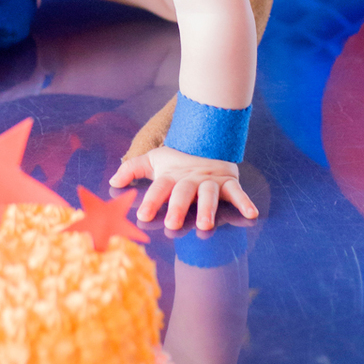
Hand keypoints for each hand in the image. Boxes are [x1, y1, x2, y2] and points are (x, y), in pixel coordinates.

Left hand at [110, 145, 257, 231]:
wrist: (207, 140)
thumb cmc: (177, 158)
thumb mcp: (153, 160)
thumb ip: (132, 169)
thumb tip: (112, 181)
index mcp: (172, 175)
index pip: (160, 187)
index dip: (152, 200)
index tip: (144, 215)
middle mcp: (190, 179)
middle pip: (184, 192)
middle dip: (178, 207)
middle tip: (173, 223)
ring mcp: (210, 181)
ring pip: (209, 194)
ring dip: (208, 208)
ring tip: (205, 223)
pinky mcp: (228, 182)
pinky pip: (238, 192)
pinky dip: (245, 202)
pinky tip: (252, 213)